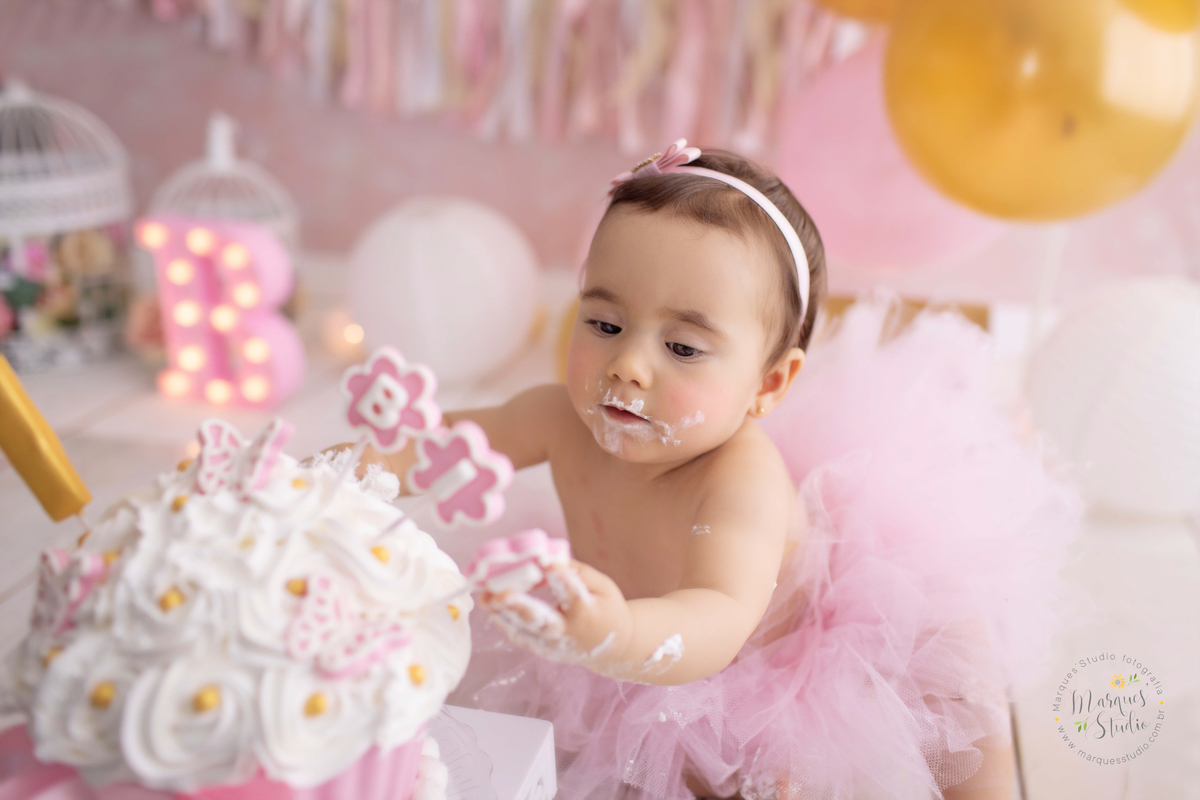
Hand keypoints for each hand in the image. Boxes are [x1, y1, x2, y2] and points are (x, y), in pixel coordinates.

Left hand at [482, 560, 631, 666]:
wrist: (614, 648)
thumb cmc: (607, 609)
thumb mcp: (603, 586)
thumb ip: (577, 572)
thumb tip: (548, 560)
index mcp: (587, 613)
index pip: (572, 593)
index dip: (559, 577)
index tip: (545, 563)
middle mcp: (568, 632)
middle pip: (540, 621)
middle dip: (517, 607)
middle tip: (498, 594)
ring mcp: (553, 645)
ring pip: (524, 630)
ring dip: (502, 613)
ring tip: (485, 597)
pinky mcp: (543, 651)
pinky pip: (520, 636)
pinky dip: (504, 622)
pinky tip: (492, 606)